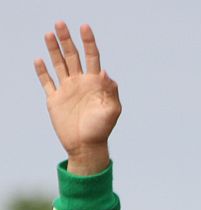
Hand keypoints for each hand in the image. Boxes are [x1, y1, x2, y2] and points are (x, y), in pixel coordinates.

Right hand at [34, 21, 120, 174]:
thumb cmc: (102, 129)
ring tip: (49, 34)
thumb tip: (105, 72)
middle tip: (60, 23)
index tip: (84, 27)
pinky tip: (39, 60)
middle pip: (73, 56)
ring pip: (59, 65)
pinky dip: (42, 72)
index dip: (89, 42)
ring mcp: (67, 90)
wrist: (87, 146)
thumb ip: (111, 91)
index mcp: (95, 83)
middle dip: (67, 39)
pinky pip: (47, 82)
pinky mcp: (55, 100)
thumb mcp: (112, 111)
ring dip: (54, 49)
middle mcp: (81, 83)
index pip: (92, 57)